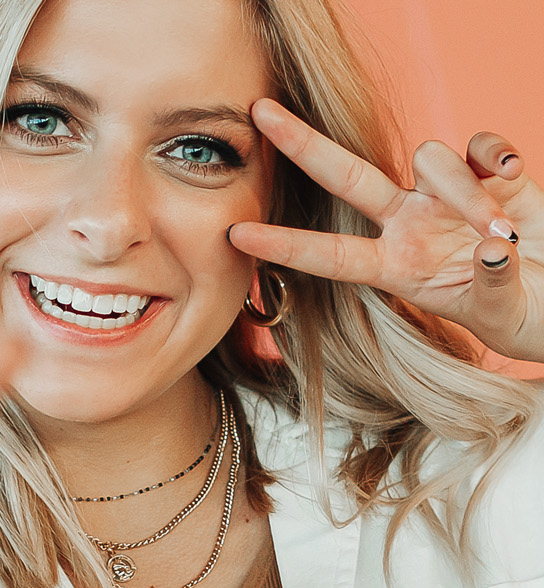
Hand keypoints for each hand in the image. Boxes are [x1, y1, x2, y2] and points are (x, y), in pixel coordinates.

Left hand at [230, 98, 543, 360]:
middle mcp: (411, 224)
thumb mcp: (504, 314)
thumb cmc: (528, 314)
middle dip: (301, 143)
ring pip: (430, 161)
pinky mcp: (493, 173)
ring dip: (465, 191)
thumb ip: (492, 286)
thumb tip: (488, 251)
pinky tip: (512, 176)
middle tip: (259, 111)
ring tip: (501, 233)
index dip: (284, 246)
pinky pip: (479, 145)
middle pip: (345, 176)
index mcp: (397, 267)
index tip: (235, 235)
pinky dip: (495, 153)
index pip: (330, 256)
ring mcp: (447, 195)